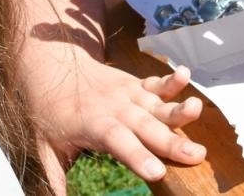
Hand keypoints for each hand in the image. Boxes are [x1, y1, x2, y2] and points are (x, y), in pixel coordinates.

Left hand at [34, 59, 205, 182]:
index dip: (138, 156)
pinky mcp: (135, 86)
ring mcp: (127, 95)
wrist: (53, 67)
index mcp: (94, 125)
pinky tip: (185, 74)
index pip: (119, 142)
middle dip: (172, 142)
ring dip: (179, 111)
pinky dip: (171, 80)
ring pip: (156, 106)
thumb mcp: (46, 148)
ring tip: (197, 110)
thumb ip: (54, 177)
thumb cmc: (50, 112)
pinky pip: (156, 83)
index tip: (157, 173)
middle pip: (146, 127)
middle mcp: (115, 109)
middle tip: (196, 156)